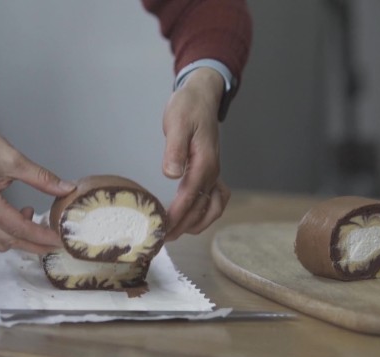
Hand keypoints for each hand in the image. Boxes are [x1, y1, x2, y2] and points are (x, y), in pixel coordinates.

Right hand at [0, 108, 75, 254]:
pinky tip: (4, 231)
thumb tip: (68, 189)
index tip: (59, 241)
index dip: (41, 236)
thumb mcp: (15, 159)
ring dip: (16, 240)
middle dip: (33, 244)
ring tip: (29, 218)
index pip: (18, 228)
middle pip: (7, 241)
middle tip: (54, 241)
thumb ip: (42, 179)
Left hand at [161, 68, 231, 240]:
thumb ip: (175, 149)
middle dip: (184, 226)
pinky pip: (216, 198)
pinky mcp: (211, 170)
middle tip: (163, 239)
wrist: (201, 95)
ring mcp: (214, 172)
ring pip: (213, 207)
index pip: (190, 197)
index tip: (163, 229)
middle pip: (201, 208)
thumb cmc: (187, 108)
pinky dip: (207, 212)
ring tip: (177, 234)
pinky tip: (193, 218)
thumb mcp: (177, 123)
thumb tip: (172, 173)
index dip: (177, 216)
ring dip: (197, 223)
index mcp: (205, 162)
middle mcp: (213, 170)